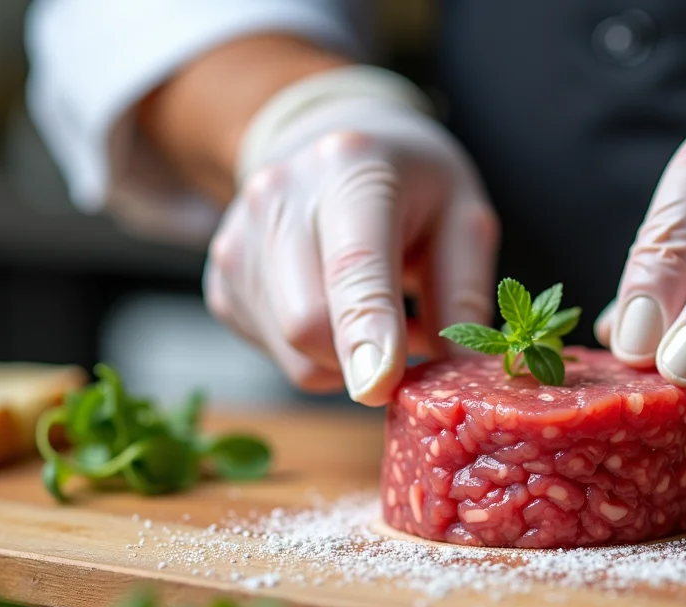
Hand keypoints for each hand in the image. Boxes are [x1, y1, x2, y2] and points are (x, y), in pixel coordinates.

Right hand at [204, 90, 497, 405]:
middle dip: (364, 359)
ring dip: (344, 359)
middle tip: (408, 343)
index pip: (353, 265)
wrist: (333, 138)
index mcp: (352, 168)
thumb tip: (456, 377)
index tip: (381, 388)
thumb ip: (463, 297)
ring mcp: (238, 237)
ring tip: (374, 311)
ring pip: (289, 350)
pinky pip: (272, 352)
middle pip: (306, 322)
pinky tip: (335, 308)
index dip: (366, 334)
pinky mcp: (220, 277)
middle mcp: (279, 195)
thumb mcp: (465, 219)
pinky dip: (314, 353)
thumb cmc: (412, 185)